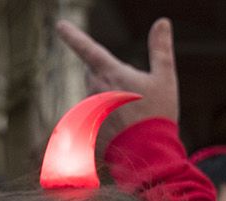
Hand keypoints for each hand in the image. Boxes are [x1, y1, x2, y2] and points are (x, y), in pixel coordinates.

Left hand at [56, 17, 179, 137]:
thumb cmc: (157, 114)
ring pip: (94, 94)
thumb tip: (163, 21)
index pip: (87, 49)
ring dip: (107, 98)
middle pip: (93, 72)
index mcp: (111, 74)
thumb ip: (161, 49)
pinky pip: (92, 115)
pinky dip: (105, 118)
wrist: (147, 153)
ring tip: (130, 114)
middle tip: (132, 91)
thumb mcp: (165, 78)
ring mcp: (89, 110)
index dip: (73, 36)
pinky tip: (121, 128)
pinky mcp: (86, 127)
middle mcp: (95, 90)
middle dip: (106, 73)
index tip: (60, 25)